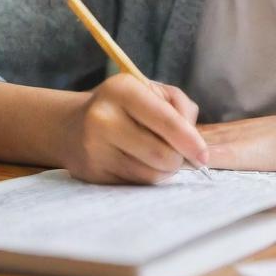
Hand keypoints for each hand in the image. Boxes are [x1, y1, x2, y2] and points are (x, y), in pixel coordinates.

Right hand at [55, 73, 208, 184]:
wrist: (72, 125)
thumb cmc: (123, 105)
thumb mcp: (150, 90)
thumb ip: (179, 106)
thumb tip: (194, 140)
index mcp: (122, 90)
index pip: (166, 120)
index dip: (190, 140)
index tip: (203, 154)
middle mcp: (103, 118)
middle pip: (160, 154)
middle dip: (178, 159)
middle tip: (179, 155)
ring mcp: (94, 148)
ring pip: (149, 175)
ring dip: (164, 170)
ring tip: (159, 157)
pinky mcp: (91, 174)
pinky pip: (134, 185)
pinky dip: (146, 177)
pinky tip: (139, 163)